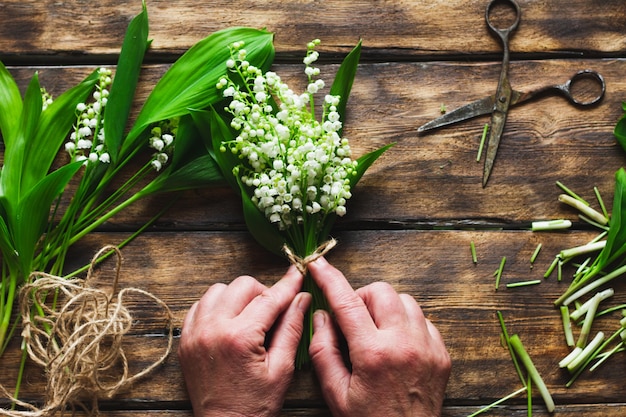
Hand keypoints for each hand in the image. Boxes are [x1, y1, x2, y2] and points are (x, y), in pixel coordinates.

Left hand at [178, 266, 311, 416]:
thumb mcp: (282, 369)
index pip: (269, 298)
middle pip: (242, 285)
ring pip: (218, 290)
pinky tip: (229, 321)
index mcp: (240, 338)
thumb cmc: (255, 406)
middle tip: (272, 312)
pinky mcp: (185, 340)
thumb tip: (302, 298)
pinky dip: (216, 306)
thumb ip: (292, 328)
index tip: (298, 273)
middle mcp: (213, 329)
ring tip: (249, 317)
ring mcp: (194, 334)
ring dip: (237, 297)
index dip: (287, 284)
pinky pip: (199, 306)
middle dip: (262, 292)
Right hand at [308, 257, 450, 416]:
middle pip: (381, 291)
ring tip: (376, 331)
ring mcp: (427, 347)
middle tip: (353, 319)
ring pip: (405, 301)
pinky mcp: (442, 354)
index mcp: (373, 354)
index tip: (317, 263)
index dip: (329, 278)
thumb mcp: (336, 393)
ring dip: (386, 308)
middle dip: (362, 297)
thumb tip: (321, 316)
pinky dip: (407, 323)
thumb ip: (324, 351)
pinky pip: (424, 320)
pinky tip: (396, 343)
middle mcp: (404, 344)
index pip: (347, 302)